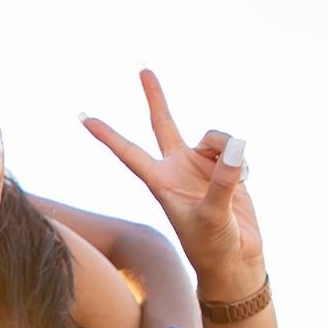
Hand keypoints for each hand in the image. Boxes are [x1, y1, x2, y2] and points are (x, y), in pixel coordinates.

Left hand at [79, 70, 263, 295]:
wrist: (235, 259)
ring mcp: (200, 166)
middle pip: (162, 124)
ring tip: (236, 178)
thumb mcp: (214, 216)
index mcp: (160, 182)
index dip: (107, 135)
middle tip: (142, 68)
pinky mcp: (224, 168)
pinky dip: (241, 161)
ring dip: (227, 149)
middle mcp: (176, 168)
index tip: (83, 116)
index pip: (128, 152)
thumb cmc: (213, 245)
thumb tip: (234, 147)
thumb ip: (223, 182)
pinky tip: (245, 180)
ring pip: (214, 137)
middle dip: (155, 97)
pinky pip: (233, 148)